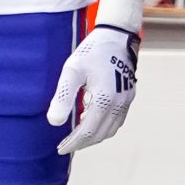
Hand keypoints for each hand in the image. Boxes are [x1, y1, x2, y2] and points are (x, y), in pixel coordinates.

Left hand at [45, 26, 139, 155]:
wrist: (117, 35)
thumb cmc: (93, 51)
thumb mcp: (72, 71)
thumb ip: (63, 97)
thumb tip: (55, 122)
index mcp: (105, 98)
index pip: (88, 131)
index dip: (73, 143)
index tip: (60, 149)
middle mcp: (119, 102)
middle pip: (101, 134)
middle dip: (82, 143)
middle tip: (66, 145)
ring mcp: (127, 99)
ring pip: (111, 129)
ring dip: (94, 136)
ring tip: (77, 136)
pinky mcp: (130, 95)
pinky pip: (118, 120)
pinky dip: (105, 127)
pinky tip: (92, 121)